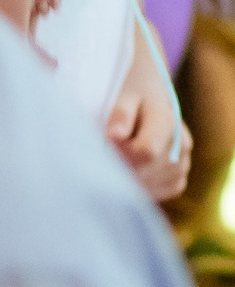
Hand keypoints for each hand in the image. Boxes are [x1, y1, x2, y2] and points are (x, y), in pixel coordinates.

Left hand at [108, 48, 189, 201]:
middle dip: (122, 171)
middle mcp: (181, 143)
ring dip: (132, 180)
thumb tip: (115, 134)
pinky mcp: (180, 173)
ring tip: (115, 165)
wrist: (149, 97)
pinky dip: (145, 188)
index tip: (101, 153)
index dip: (120, 158)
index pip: (146, 152)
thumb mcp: (122, 97)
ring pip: (156, 184)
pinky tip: (130, 176)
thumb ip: (120, 115)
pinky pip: (165, 189)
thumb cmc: (130, 96)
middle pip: (149, 172)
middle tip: (103, 163)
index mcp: (167, 121)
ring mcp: (184, 160)